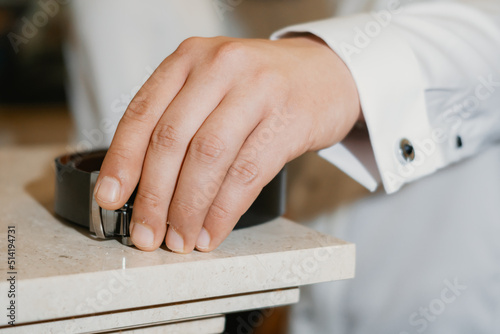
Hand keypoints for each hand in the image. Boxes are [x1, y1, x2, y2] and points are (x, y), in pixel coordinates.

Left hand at [93, 35, 360, 252]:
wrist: (326, 73)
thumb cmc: (261, 86)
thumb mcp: (214, 85)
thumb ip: (179, 119)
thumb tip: (143, 184)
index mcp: (190, 58)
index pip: (143, 113)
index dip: (122, 161)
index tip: (110, 199)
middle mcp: (221, 68)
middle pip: (172, 140)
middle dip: (154, 196)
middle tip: (146, 233)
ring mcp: (257, 91)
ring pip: (208, 159)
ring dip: (188, 208)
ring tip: (180, 239)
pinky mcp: (288, 120)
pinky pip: (247, 173)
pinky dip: (224, 210)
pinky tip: (212, 230)